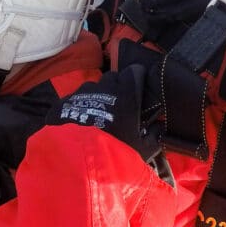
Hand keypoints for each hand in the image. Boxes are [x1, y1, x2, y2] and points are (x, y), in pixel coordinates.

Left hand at [47, 65, 163, 160]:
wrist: (80, 155)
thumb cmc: (118, 148)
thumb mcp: (144, 147)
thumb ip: (154, 134)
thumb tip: (159, 127)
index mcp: (127, 91)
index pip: (135, 71)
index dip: (137, 78)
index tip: (138, 87)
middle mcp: (105, 85)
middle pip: (113, 77)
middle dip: (116, 86)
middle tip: (118, 103)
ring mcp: (83, 91)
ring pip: (92, 86)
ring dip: (96, 95)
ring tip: (97, 113)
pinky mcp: (66, 100)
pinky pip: (75, 97)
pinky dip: (79, 105)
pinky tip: (79, 119)